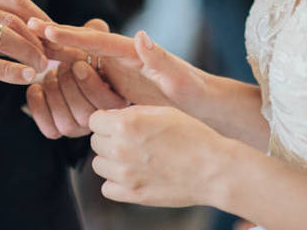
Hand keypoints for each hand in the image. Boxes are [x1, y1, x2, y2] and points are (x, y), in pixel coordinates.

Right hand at [0, 0, 49, 116]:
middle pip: (10, 18)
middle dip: (38, 38)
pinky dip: (9, 71)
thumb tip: (41, 30)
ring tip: (42, 68)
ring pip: (0, 37)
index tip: (57, 35)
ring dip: (27, 54)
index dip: (40, 17)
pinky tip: (24, 78)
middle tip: (55, 56)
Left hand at [25, 19, 127, 138]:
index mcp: (115, 100)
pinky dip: (38, 107)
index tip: (78, 64)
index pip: (107, 103)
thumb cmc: (81, 53)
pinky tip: (36, 87)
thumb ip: (97, 32)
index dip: (90, 84)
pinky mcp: (57, 130)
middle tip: (62, 66)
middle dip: (69, 86)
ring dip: (54, 94)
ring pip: (66, 124)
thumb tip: (96, 25)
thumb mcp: (89, 39)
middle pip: (84, 115)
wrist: (61, 68)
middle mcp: (97, 119)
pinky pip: (48, 129)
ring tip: (50, 74)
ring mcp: (77, 128)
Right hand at [28, 21, 208, 112]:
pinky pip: (83, 74)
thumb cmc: (193, 91)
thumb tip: (140, 36)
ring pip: (77, 57)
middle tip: (25, 26)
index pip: (95, 40)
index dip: (69, 35)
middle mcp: (120, 56)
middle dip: (54, 35)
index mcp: (131, 51)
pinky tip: (46, 70)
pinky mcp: (113, 82)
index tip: (44, 28)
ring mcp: (115, 69)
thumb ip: (158, 58)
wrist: (201, 104)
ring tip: (29, 39)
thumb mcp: (178, 77)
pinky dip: (63, 69)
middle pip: (80, 44)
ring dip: (55, 51)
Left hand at [88, 105, 232, 207]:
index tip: (116, 123)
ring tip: (132, 157)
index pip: (94, 121)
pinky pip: (107, 188)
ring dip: (110, 160)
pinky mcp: (133, 194)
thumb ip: (132, 113)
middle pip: (95, 142)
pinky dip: (115, 182)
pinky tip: (132, 174)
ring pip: (99, 165)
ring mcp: (125, 174)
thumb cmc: (193, 136)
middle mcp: (120, 149)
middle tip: (129, 139)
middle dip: (108, 138)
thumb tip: (113, 116)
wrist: (212, 169)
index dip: (105, 120)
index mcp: (126, 124)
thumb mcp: (162, 111)